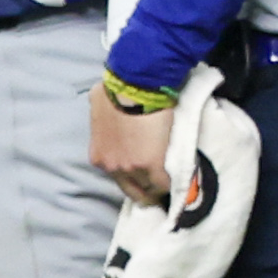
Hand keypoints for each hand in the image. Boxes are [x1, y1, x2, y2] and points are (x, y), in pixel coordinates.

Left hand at [88, 82, 174, 205]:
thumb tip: (106, 113)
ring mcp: (131, 168)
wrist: (135, 86)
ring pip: (148, 189)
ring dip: (158, 187)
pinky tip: (179, 182)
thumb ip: (103, 118)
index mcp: (99, 156)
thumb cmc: (116, 90)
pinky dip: (171, 184)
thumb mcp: (98, 106)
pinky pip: (164, 184)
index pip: (118, 177)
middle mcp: (112, 167)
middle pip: (132, 189)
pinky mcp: (152, 165)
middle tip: (157, 187)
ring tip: (170, 184)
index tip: (142, 173)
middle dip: (144, 191)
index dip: (131, 176)